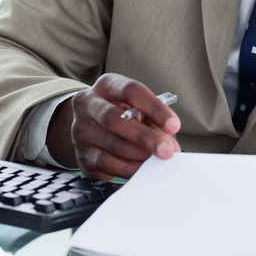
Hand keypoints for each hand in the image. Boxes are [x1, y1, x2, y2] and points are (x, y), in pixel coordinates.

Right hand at [46, 74, 180, 180]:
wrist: (89, 126)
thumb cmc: (120, 113)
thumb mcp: (135, 107)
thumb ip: (152, 120)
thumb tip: (170, 145)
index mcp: (107, 85)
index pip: (131, 91)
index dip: (154, 109)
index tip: (174, 125)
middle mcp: (88, 103)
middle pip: (114, 118)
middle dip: (145, 137)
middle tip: (167, 150)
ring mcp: (81, 129)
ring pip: (111, 144)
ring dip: (139, 155)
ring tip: (157, 161)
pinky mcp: (81, 153)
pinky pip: (105, 163)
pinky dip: (127, 168)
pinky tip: (142, 170)